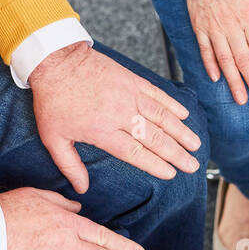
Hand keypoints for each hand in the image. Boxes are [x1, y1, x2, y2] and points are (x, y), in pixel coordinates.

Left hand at [29, 42, 201, 192]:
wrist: (55, 60)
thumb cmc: (53, 100)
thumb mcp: (53, 138)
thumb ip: (70, 165)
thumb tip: (82, 188)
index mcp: (103, 131)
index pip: (136, 152)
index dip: (156, 165)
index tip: (171, 173)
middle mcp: (121, 113)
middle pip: (155, 138)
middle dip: (177, 154)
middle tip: (191, 165)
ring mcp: (129, 94)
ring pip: (162, 116)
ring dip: (181, 131)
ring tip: (196, 144)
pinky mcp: (131, 79)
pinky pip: (157, 94)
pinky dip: (173, 105)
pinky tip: (185, 114)